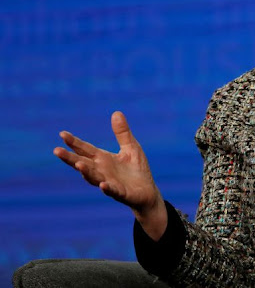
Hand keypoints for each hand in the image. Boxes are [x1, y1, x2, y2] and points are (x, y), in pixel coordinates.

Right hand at [53, 111, 166, 238]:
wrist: (148, 192)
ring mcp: (109, 182)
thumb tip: (116, 112)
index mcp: (103, 159)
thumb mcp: (131, 147)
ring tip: (78, 164)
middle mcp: (102, 171)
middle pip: (83, 164)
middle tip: (56, 151)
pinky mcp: (121, 193)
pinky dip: (107, 188)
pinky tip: (103, 185)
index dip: (74, 142)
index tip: (62, 134)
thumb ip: (122, 133)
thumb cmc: (136, 169)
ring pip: (94, 178)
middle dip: (70, 158)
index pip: (85, 149)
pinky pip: (112, 191)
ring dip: (86, 172)